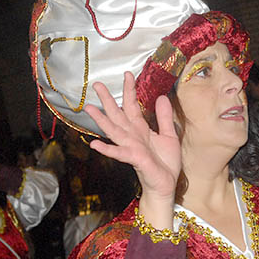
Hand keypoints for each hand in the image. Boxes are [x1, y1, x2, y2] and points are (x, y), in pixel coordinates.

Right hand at [84, 71, 181, 213]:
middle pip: (118, 114)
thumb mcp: (169, 135)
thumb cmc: (165, 163)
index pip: (132, 106)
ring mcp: (131, 147)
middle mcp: (132, 136)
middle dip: (108, 100)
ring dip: (101, 120)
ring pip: (114, 131)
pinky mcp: (134, 159)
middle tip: (97, 84)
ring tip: (89, 108)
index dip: (130, 90)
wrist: (166, 184)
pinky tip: (94, 145)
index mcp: (140, 129)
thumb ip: (164, 117)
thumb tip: (161, 97)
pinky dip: (107, 149)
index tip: (127, 74)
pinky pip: (119, 153)